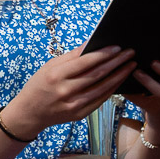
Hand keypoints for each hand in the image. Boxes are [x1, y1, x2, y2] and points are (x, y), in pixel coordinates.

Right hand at [2, 45, 136, 137]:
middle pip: (97, 75)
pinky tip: (119, 80)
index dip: (103, 54)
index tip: (118, 47)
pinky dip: (111, 89)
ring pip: (103, 88)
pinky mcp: (79, 114)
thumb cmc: (39, 85)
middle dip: (117, 62)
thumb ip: (70, 56)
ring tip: (130, 66)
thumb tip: (91, 44)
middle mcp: (65, 91)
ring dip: (119, 76)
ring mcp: (73, 104)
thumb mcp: (49, 67)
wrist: (29, 113)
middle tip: (130, 53)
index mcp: (56, 75)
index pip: (85, 62)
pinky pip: (100, 100)